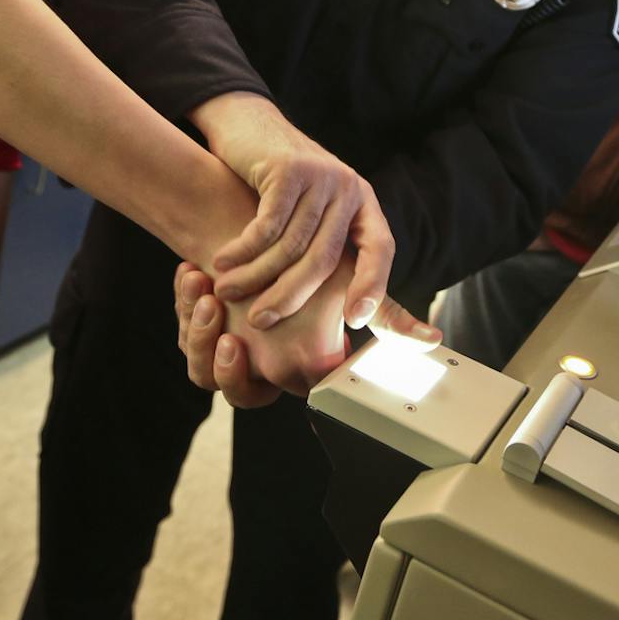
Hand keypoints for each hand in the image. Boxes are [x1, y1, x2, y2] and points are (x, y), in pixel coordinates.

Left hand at [173, 261, 438, 407]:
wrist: (249, 223)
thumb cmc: (304, 253)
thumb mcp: (347, 283)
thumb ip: (388, 317)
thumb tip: (434, 341)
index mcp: (300, 367)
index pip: (282, 395)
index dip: (253, 373)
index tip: (247, 337)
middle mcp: (263, 371)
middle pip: (237, 392)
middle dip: (217, 355)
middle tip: (218, 321)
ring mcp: (228, 358)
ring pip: (203, 369)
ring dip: (197, 331)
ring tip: (203, 290)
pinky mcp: (199, 337)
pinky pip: (187, 344)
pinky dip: (184, 310)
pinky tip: (190, 277)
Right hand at [192, 93, 391, 326]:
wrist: (247, 124)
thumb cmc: (277, 183)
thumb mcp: (313, 210)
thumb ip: (327, 246)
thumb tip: (346, 315)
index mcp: (362, 202)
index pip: (381, 249)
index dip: (373, 286)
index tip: (355, 320)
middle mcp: (348, 188)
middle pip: (324, 259)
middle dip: (290, 297)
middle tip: (260, 320)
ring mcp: (320, 175)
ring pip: (290, 246)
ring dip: (255, 276)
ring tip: (227, 291)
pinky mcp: (288, 169)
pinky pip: (267, 227)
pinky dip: (242, 250)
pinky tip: (221, 261)